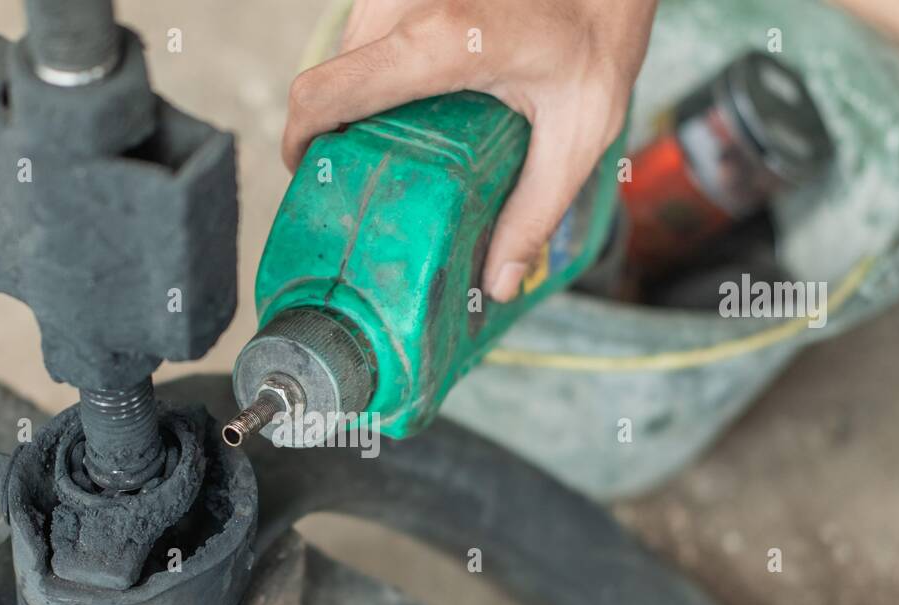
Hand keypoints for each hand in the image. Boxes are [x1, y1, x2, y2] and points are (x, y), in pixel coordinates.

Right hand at [283, 0, 657, 301]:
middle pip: (333, 76)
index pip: (324, 94)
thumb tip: (498, 282)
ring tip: (411, 127)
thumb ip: (534, 210)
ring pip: (351, 48)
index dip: (297, 140)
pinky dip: (384, 58)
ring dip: (365, 90)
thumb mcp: (580, 130)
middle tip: (376, 166)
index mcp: (437, 42)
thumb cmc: (601, 28)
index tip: (308, 175)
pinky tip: (427, 85)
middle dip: (342, 125)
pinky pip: (376, 24)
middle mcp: (409, 1)